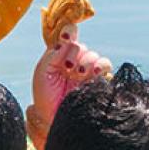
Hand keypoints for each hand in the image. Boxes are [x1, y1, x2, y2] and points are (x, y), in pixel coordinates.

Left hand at [27, 28, 107, 148]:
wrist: (54, 117)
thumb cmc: (45, 96)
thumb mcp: (43, 71)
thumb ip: (53, 53)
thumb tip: (66, 40)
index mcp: (60, 56)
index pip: (68, 35)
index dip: (68, 32)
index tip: (66, 37)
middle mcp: (74, 61)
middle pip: (80, 46)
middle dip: (73, 54)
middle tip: (67, 68)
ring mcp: (87, 71)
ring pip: (93, 54)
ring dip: (85, 62)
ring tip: (77, 74)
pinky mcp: (98, 80)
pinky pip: (105, 65)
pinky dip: (100, 66)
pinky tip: (92, 74)